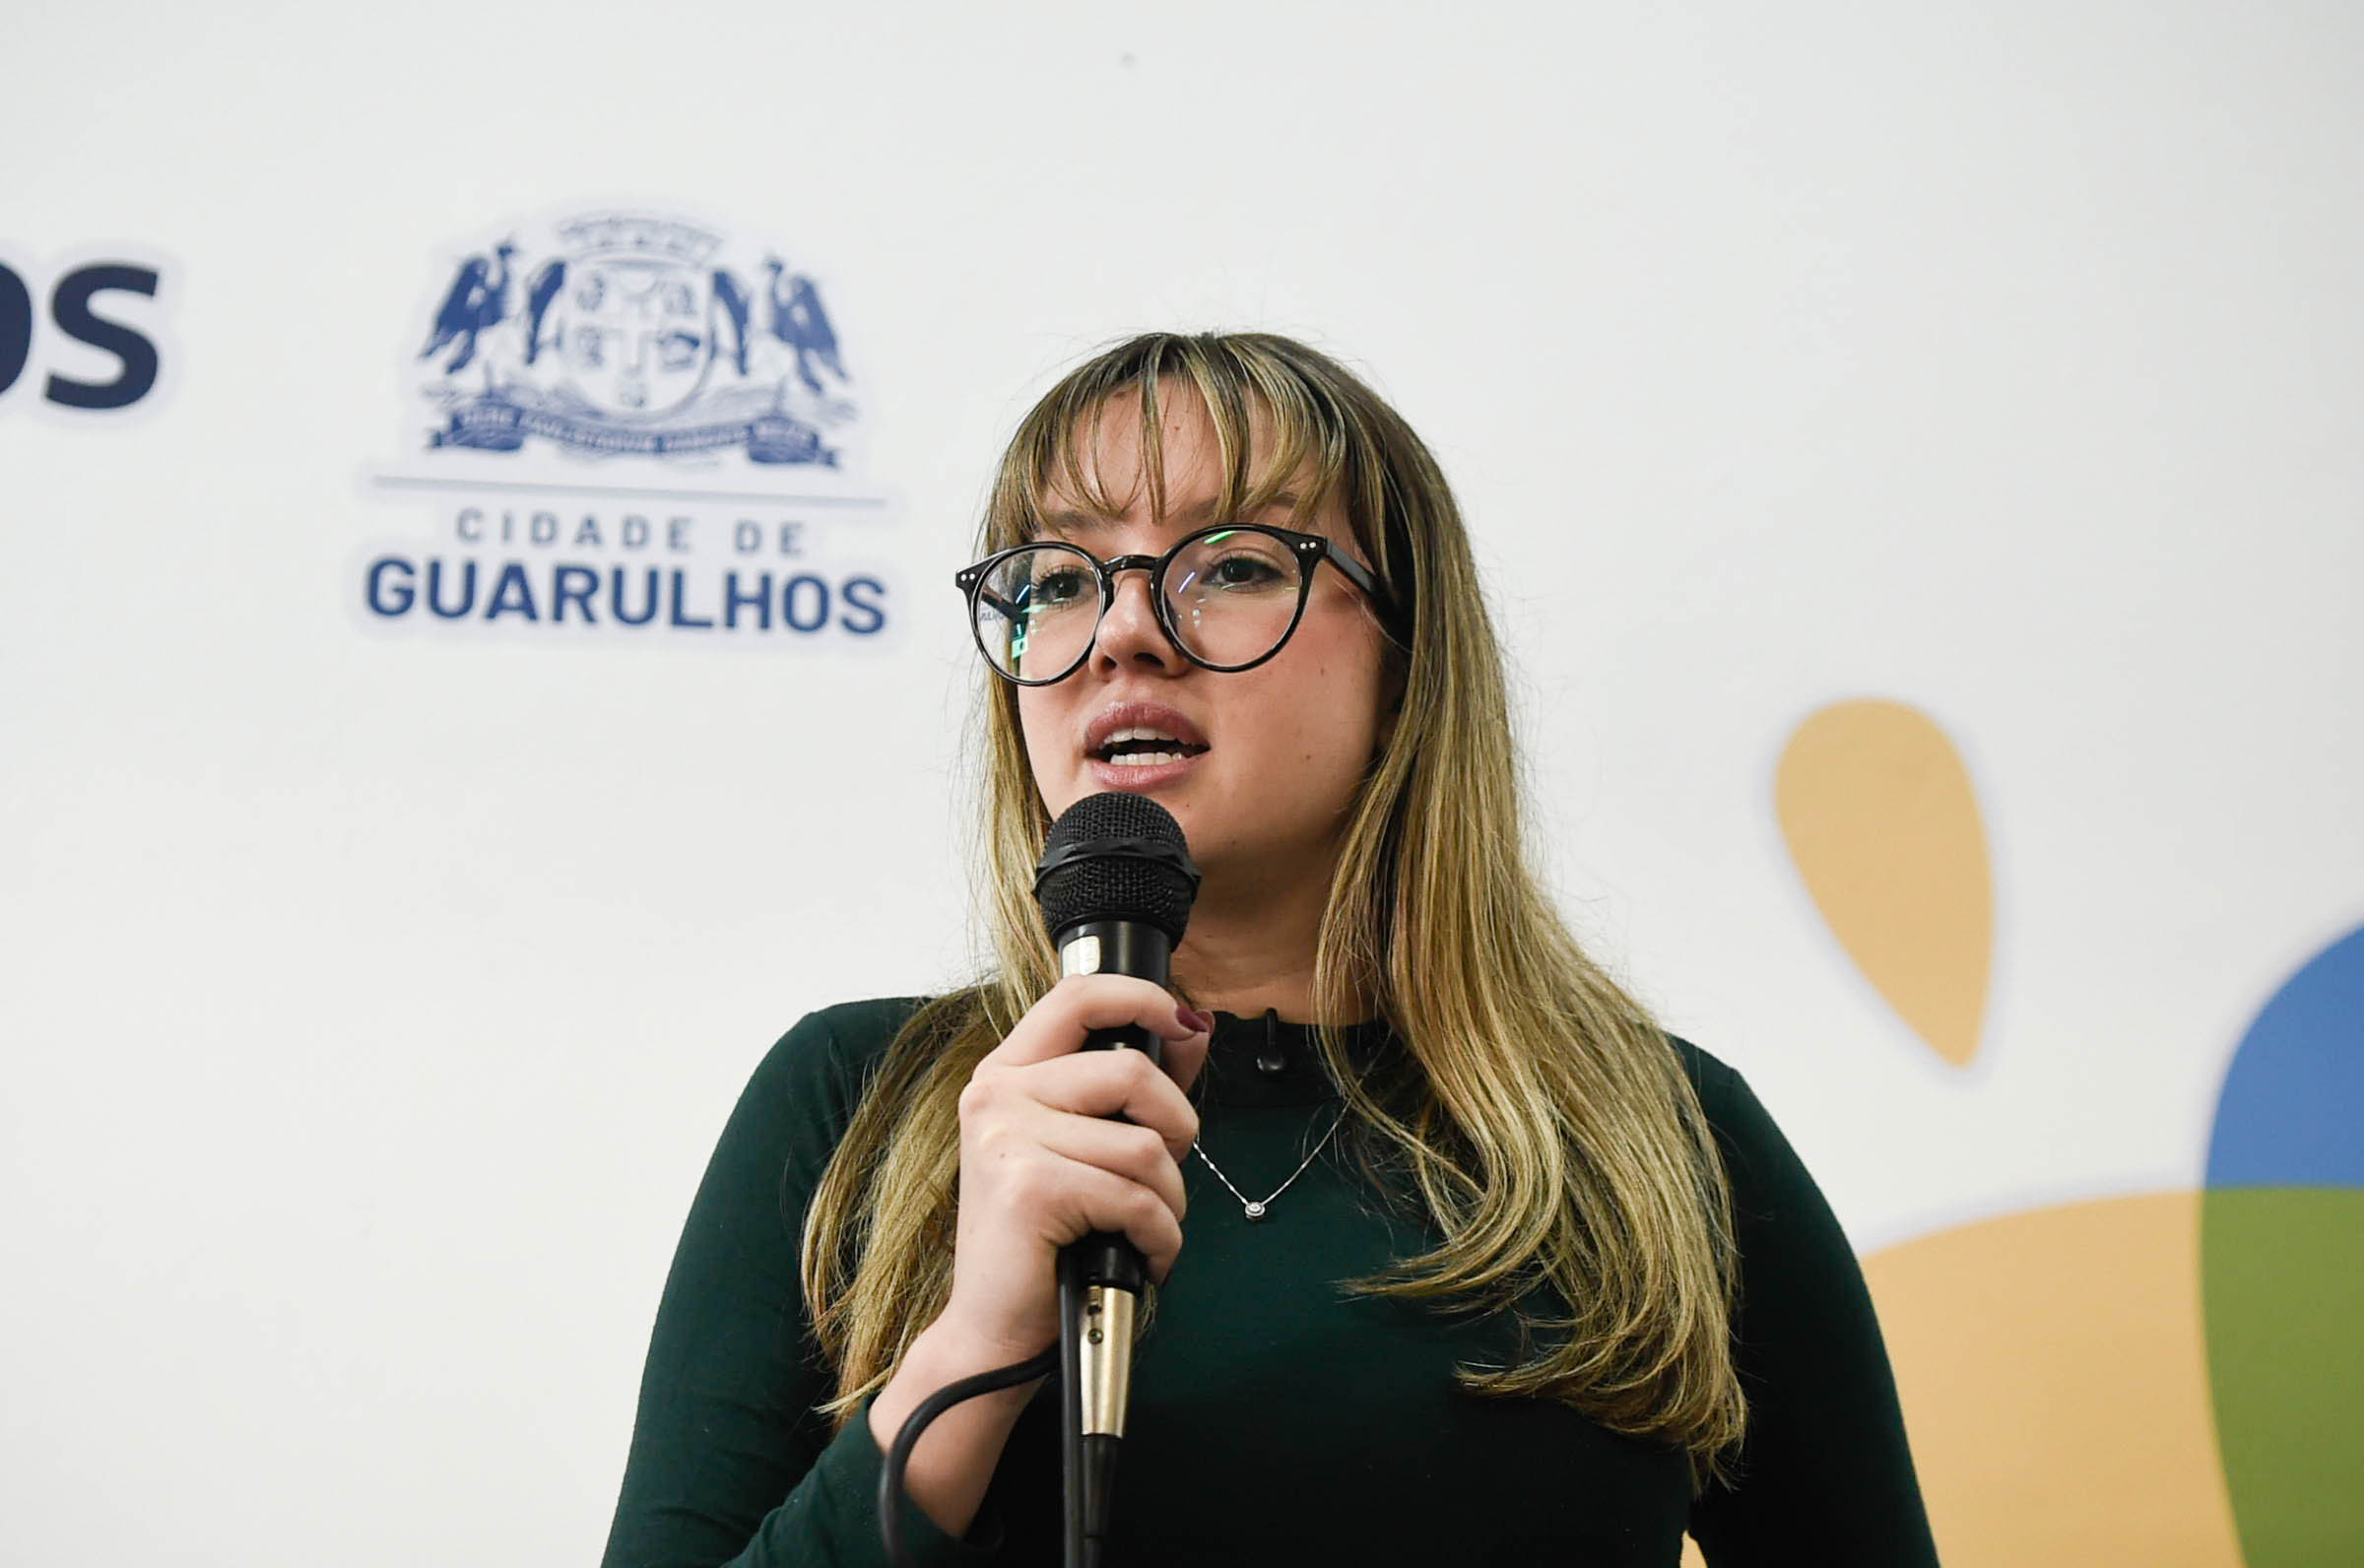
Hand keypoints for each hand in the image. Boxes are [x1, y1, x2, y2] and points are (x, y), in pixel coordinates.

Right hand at [937, 974, 1211, 1363]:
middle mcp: (997, 1095)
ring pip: (1143, 1145)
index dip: (1142, 997)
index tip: (1185, 1022)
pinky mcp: (1030, 1187)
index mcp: (1007, 1075)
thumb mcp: (1087, 1147)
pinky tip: (1142, 1255)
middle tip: (1159, 1176)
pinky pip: (1136, 1197)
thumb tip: (1195, 1027)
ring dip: (1169, 1198)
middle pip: (1132, 1072)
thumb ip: (1137, 1087)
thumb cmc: (1045, 1241)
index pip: (1077, 997)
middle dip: (1174, 1130)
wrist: (995, 1330)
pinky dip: (1160, 1236)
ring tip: (1145, 1229)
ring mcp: (1008, 1138)